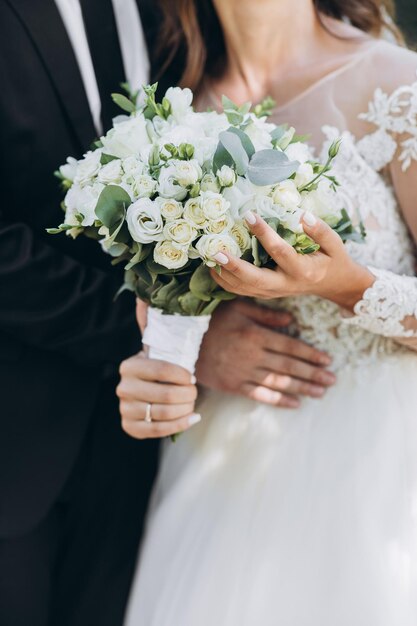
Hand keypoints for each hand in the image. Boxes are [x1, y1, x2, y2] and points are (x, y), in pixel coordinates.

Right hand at [116, 353, 198, 438]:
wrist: (137, 389)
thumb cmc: (154, 373)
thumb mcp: (157, 357)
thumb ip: (170, 355)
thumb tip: (189, 361)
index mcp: (129, 367)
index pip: (162, 370)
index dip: (182, 375)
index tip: (192, 379)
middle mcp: (124, 388)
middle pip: (167, 394)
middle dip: (188, 394)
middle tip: (193, 393)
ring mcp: (125, 409)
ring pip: (165, 413)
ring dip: (186, 409)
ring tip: (191, 404)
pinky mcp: (129, 426)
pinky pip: (159, 429)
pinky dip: (181, 424)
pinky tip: (193, 418)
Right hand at [196, 299, 335, 407]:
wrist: (181, 343)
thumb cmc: (211, 320)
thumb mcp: (237, 307)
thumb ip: (265, 313)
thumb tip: (291, 320)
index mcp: (256, 335)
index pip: (290, 346)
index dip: (311, 354)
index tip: (328, 360)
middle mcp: (254, 356)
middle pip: (289, 366)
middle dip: (313, 373)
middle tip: (332, 380)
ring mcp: (244, 373)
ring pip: (279, 382)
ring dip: (302, 388)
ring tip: (320, 392)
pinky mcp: (234, 386)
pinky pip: (261, 395)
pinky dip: (279, 400)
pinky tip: (295, 404)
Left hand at [211, 211, 374, 310]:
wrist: (333, 285)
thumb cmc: (333, 260)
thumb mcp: (334, 244)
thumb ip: (320, 231)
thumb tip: (301, 215)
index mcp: (303, 270)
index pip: (280, 251)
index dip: (264, 233)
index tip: (248, 215)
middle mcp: (285, 285)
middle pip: (255, 279)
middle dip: (234, 267)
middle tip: (215, 252)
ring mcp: (273, 293)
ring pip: (244, 288)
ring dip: (224, 275)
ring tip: (208, 256)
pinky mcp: (265, 295)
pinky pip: (242, 291)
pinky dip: (225, 281)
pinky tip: (213, 267)